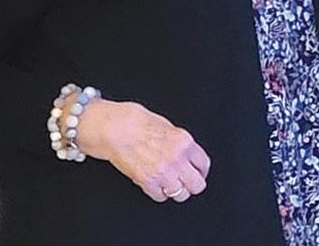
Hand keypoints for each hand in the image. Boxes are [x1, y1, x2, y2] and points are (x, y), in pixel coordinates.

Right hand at [74, 98, 210, 202]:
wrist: (114, 128)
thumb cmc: (136, 122)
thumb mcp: (168, 127)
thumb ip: (180, 143)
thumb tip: (186, 154)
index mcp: (184, 142)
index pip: (204, 164)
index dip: (201, 171)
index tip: (197, 174)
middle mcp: (176, 158)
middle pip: (197, 185)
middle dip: (192, 185)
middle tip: (186, 183)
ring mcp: (162, 172)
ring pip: (180, 194)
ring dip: (175, 191)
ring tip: (169, 185)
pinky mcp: (146, 181)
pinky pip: (160, 196)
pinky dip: (158, 193)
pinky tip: (155, 185)